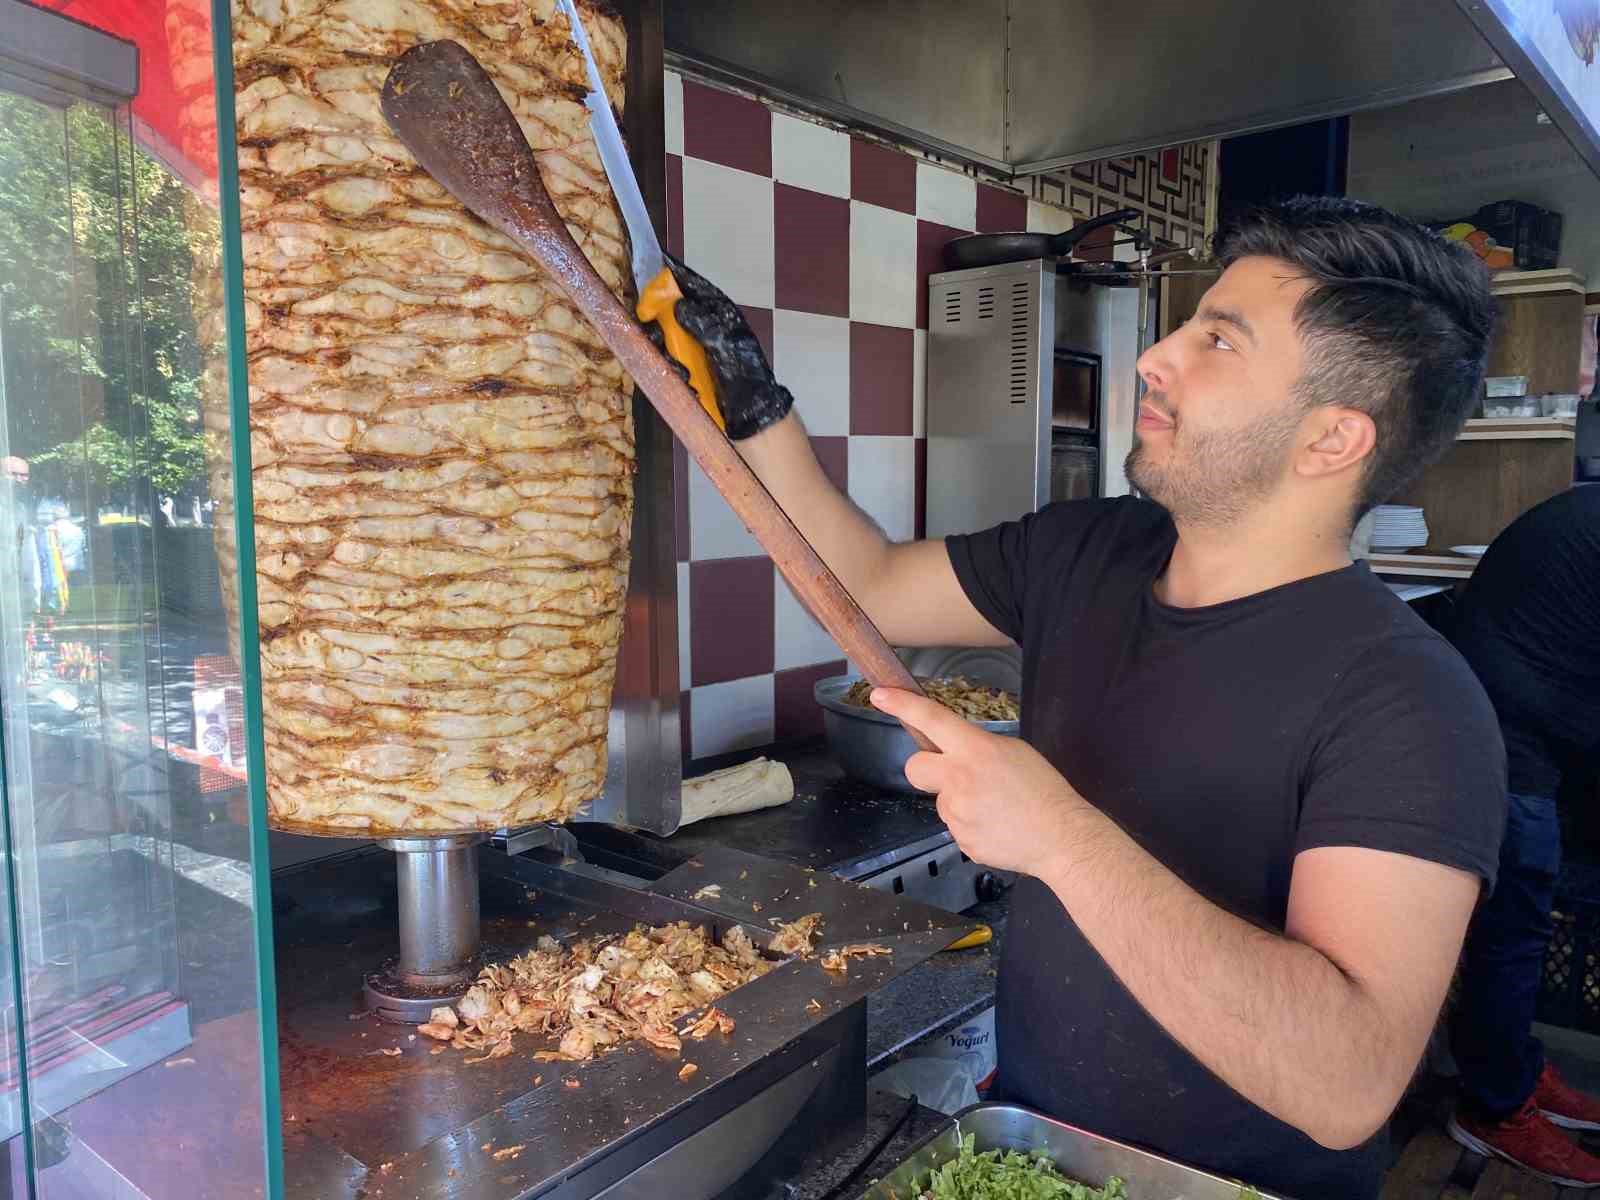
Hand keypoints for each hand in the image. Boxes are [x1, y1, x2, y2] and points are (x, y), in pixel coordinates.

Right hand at [643, 255, 793, 439]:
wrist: (752, 413)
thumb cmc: (746, 376)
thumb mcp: (727, 345)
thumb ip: (703, 324)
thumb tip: (679, 304)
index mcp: (719, 314)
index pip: (693, 286)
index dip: (674, 274)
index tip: (654, 262)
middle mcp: (704, 326)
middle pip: (672, 309)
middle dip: (659, 315)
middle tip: (647, 319)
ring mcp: (695, 347)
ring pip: (666, 335)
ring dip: (667, 349)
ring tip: (683, 368)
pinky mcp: (688, 366)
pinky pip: (670, 359)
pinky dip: (674, 369)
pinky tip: (687, 380)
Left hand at [870, 688, 1091, 877]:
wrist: (1062, 837)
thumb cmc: (1045, 790)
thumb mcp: (1014, 752)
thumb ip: (978, 748)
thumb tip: (956, 753)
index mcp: (975, 750)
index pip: (932, 719)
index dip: (902, 705)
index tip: (879, 695)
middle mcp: (958, 780)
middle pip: (914, 768)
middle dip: (927, 769)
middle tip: (955, 776)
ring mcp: (956, 814)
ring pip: (942, 801)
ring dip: (960, 802)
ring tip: (995, 809)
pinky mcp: (961, 841)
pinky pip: (956, 828)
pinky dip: (972, 827)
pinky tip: (997, 827)